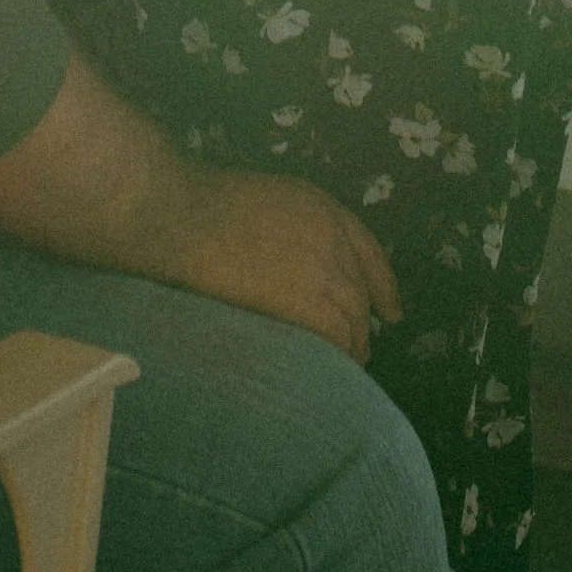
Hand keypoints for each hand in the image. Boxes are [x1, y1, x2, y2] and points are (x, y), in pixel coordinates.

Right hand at [162, 164, 401, 363]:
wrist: (181, 216)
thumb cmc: (202, 205)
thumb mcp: (263, 202)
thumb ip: (288, 229)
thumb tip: (290, 264)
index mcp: (321, 206)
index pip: (368, 250)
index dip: (382, 285)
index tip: (390, 311)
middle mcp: (332, 236)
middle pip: (361, 290)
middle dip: (363, 322)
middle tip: (360, 348)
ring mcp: (323, 269)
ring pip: (354, 318)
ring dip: (352, 345)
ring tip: (345, 366)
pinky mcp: (307, 302)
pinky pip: (336, 337)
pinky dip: (337, 355)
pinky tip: (329, 369)